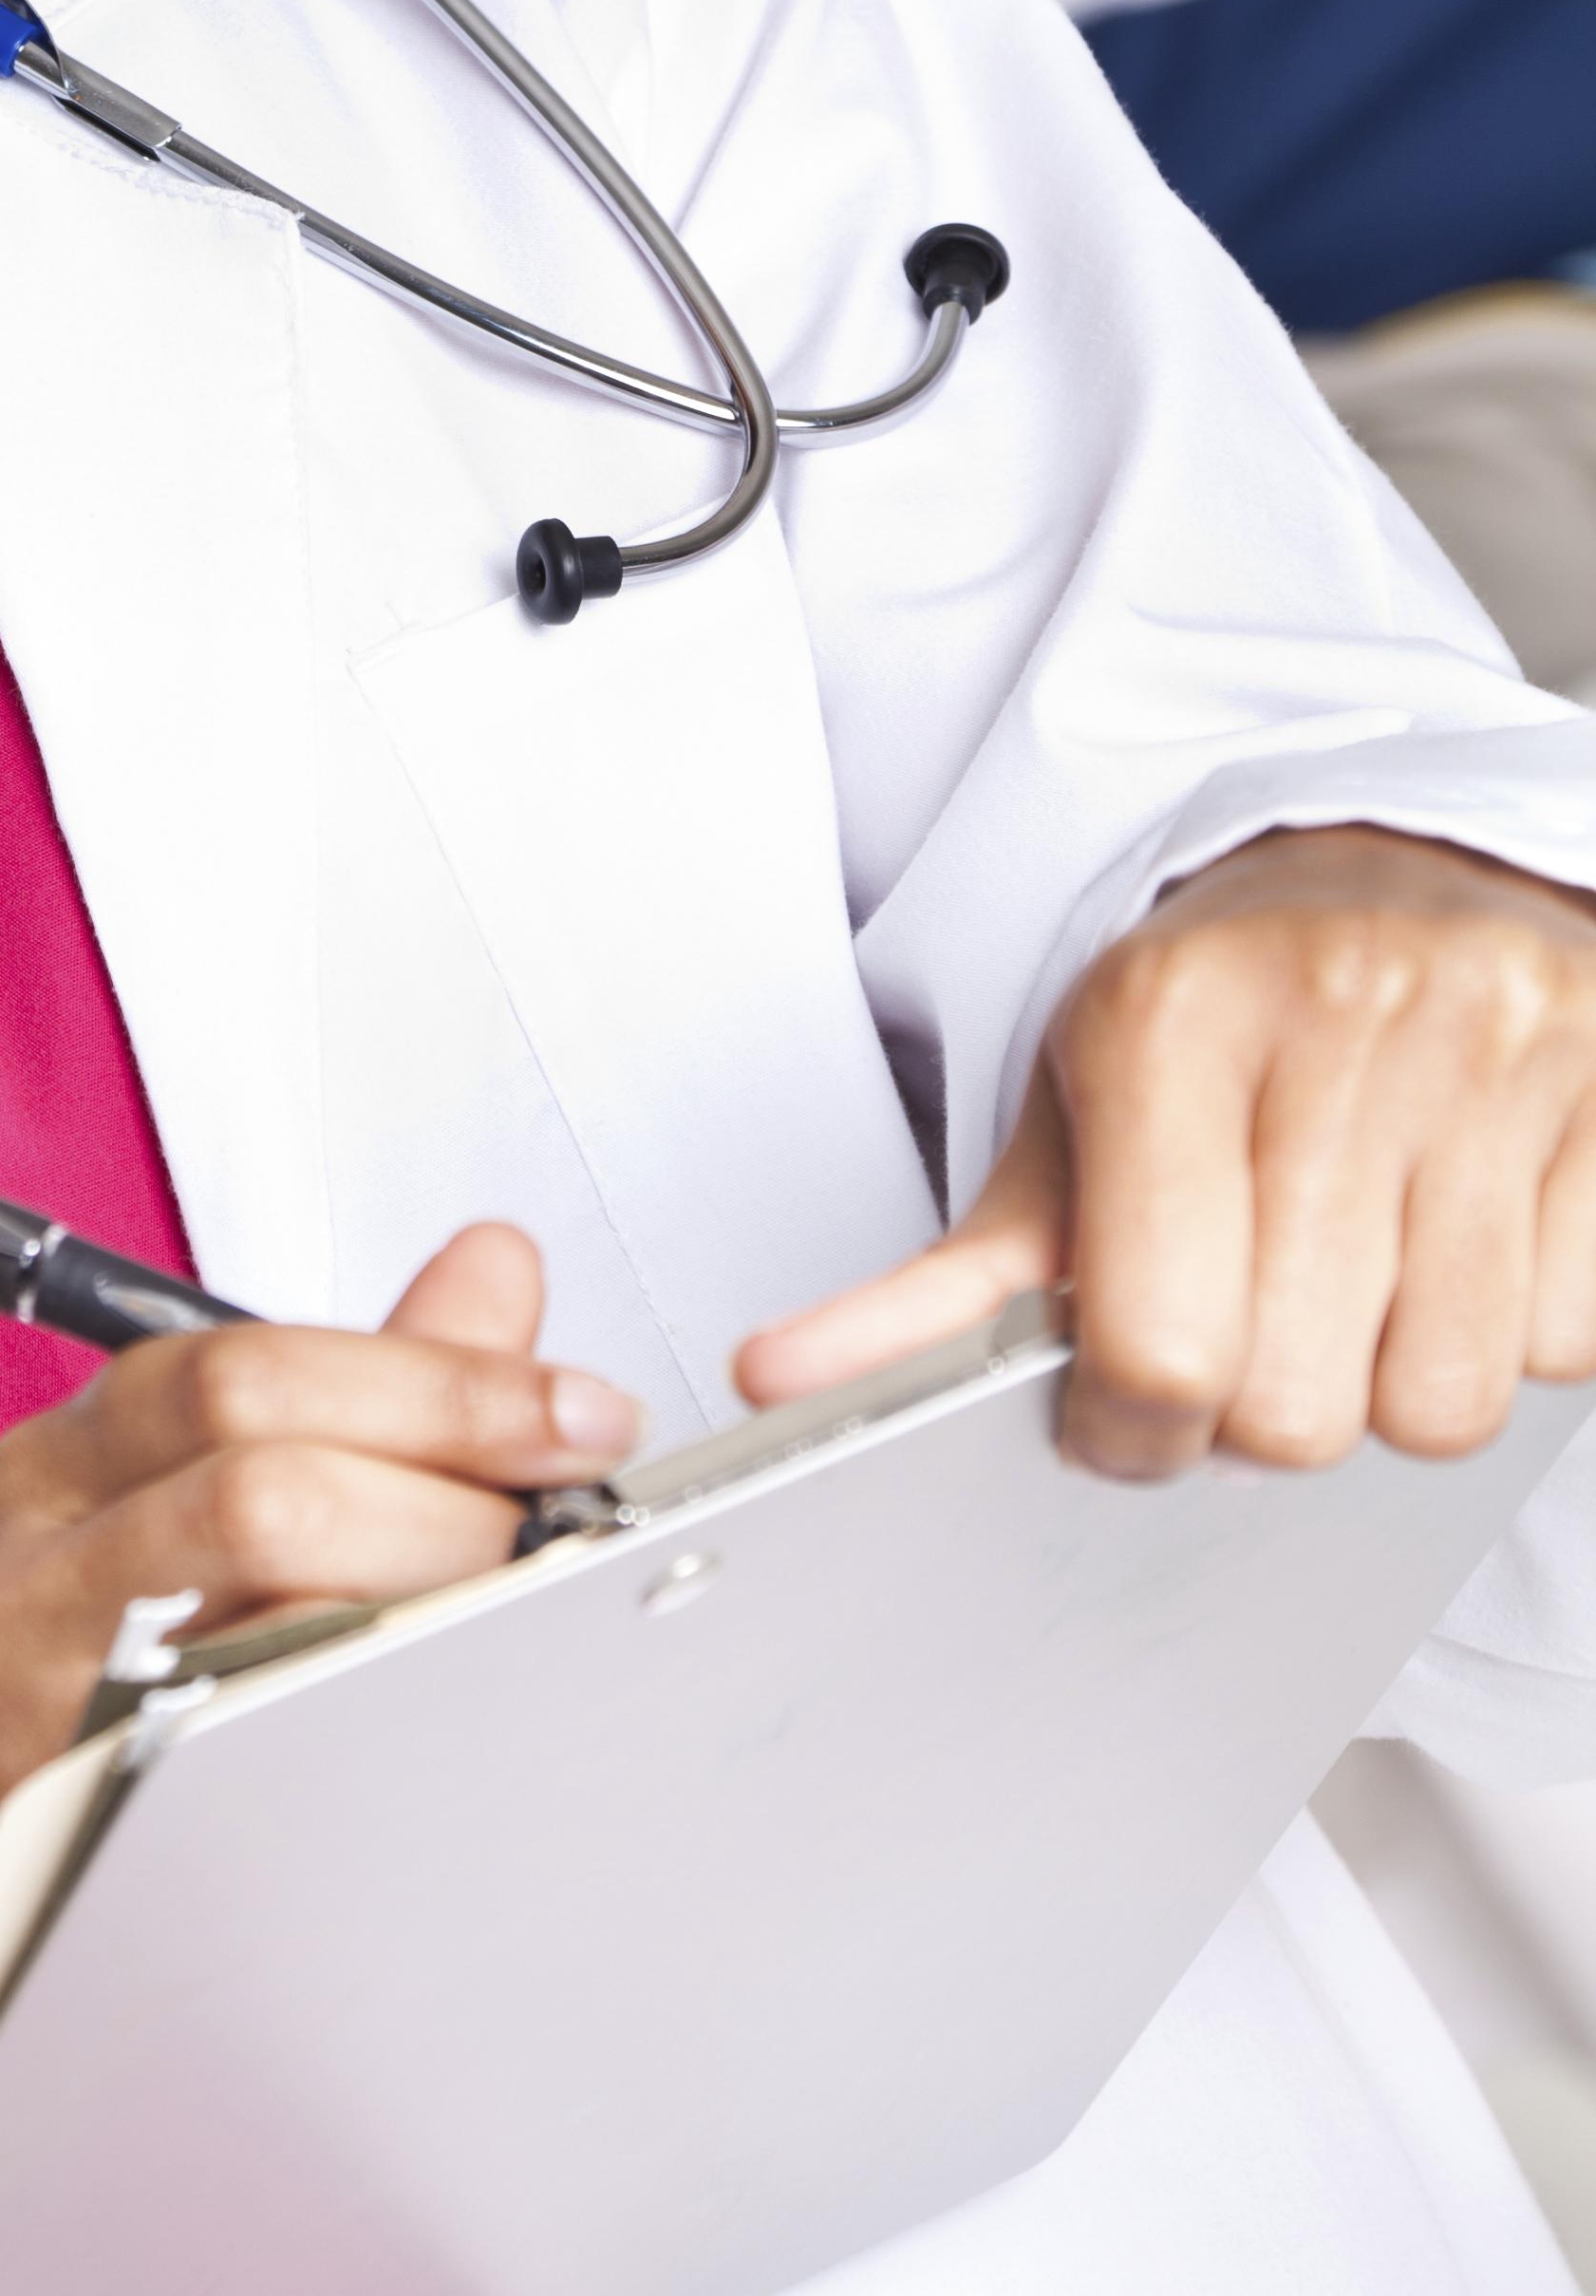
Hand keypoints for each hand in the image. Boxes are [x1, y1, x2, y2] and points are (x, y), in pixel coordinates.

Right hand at [0, 1222, 639, 1814]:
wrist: (83, 1860)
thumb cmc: (179, 1662)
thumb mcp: (264, 1491)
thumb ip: (386, 1381)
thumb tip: (497, 1264)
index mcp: (75, 1456)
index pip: (245, 1374)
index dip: (439, 1387)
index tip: (583, 1419)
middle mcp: (26, 1565)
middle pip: (255, 1495)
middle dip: (448, 1507)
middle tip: (564, 1542)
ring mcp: (31, 1702)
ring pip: (268, 1638)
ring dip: (431, 1623)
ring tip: (526, 1629)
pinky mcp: (69, 1825)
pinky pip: (255, 1766)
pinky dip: (375, 1738)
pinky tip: (447, 1729)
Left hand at [737, 826, 1595, 1478]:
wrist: (1391, 864)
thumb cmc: (1216, 1022)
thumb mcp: (1063, 1122)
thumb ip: (939, 1283)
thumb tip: (778, 1379)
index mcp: (1167, 1022)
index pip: (1154, 1346)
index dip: (1137, 1431)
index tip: (1130, 1414)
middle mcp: (1339, 1017)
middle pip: (1302, 1406)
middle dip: (1262, 1414)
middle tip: (1250, 1335)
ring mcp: (1495, 1047)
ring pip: (1446, 1400)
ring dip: (1391, 1384)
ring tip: (1354, 1281)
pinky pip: (1566, 1343)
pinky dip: (1511, 1335)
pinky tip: (1457, 1243)